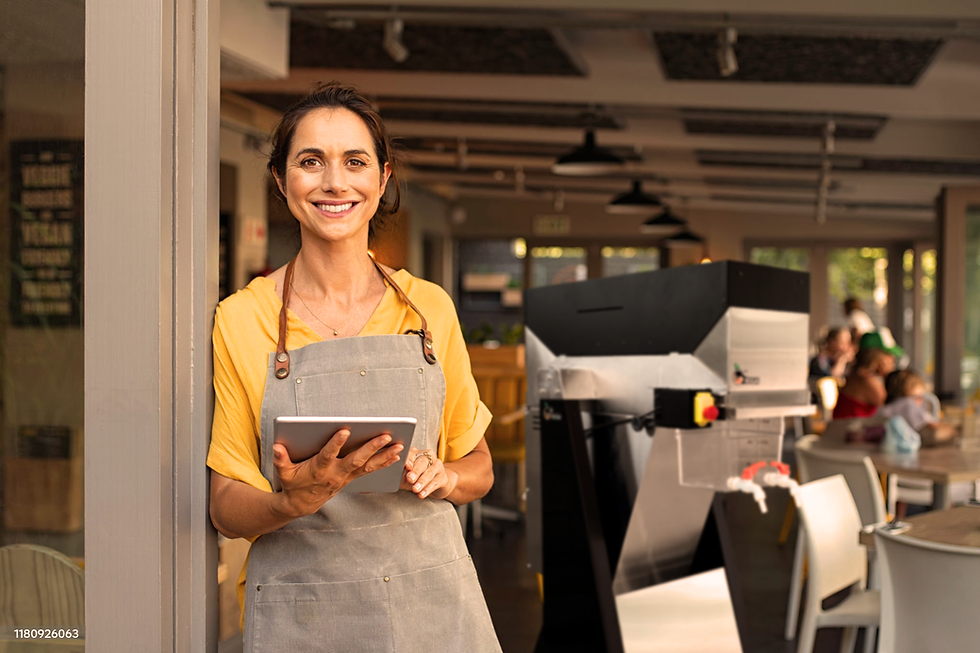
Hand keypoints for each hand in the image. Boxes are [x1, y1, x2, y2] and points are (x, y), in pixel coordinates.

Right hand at [273, 429, 403, 516]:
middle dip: (372, 447)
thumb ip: (281, 459)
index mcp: (319, 469)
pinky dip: (384, 463)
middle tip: (386, 435)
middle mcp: (336, 473)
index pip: (328, 454)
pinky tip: (396, 455)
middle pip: (356, 459)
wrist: (302, 504)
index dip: (336, 443)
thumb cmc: (293, 483)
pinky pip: (370, 470)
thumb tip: (277, 447)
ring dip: (384, 455)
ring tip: (399, 445)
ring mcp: (346, 477)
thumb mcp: (284, 472)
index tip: (345, 430)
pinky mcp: (351, 478)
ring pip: (368, 465)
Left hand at [402, 447, 457, 499]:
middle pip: (422, 462)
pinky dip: (428, 489)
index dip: (409, 460)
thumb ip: (399, 472)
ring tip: (415, 489)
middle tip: (410, 479)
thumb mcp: (405, 474)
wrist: (433, 484)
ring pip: (429, 472)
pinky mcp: (443, 477)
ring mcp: (437, 466)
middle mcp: (428, 456)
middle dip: (415, 471)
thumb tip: (392, 473)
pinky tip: (422, 494)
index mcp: (416, 453)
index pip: (412, 454)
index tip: (406, 466)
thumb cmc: (415, 478)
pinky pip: (435, 482)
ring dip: (422, 481)